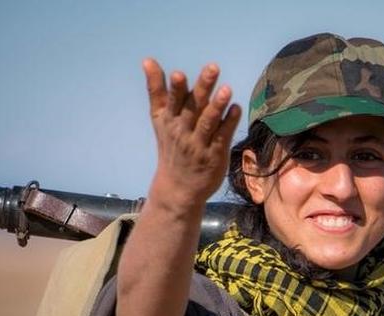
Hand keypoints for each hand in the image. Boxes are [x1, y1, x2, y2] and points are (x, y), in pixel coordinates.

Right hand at [143, 58, 241, 210]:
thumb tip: (147, 60)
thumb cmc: (171, 145)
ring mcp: (199, 144)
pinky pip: (222, 136)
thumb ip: (156, 89)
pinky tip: (236, 108)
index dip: (176, 89)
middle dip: (202, 87)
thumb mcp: (159, 118)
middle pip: (193, 106)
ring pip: (209, 122)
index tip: (179, 74)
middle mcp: (183, 131)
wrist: (178, 187)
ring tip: (227, 89)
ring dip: (218, 105)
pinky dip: (229, 122)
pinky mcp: (214, 154)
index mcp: (169, 119)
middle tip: (213, 68)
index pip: (172, 101)